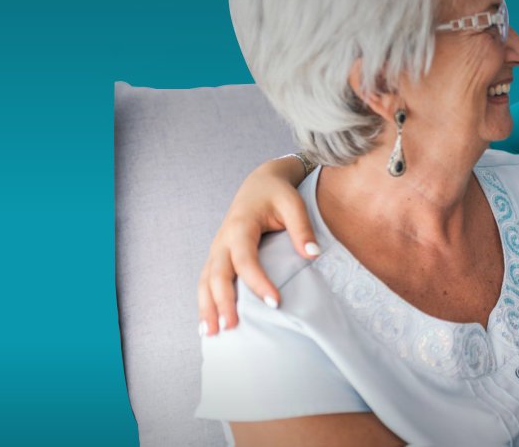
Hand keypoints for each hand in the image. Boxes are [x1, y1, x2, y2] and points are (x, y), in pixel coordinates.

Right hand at [198, 159, 316, 335]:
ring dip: (206, 308)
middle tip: (232, 327)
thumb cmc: (277, 194)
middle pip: (217, 275)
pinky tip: (208, 324)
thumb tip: (313, 254)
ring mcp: (217, 250)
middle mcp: (223, 240)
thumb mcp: (293, 203)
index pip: (245, 260)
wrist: (258, 183)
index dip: (258, 282)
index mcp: (240, 227)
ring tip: (211, 334)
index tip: (275, 303)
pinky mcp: (217, 257)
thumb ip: (302, 228)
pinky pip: (206, 282)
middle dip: (222, 302)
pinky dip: (205, 303)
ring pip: (205, 282)